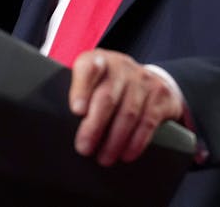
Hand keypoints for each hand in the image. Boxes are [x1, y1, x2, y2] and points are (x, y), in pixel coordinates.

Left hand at [68, 49, 185, 165]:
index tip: (76, 111)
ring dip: (114, 141)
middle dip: (94, 127)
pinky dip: (136, 142)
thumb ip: (78, 95)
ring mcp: (143, 79)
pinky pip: (147, 121)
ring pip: (128, 113)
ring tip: (104, 158)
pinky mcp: (160, 94)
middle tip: (84, 148)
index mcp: (98, 60)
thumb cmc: (110, 87)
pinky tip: (126, 154)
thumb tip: (58, 123)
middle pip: (107, 97)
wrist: (151, 80)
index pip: (88, 68)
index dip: (81, 89)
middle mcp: (121, 66)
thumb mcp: (92, 82)